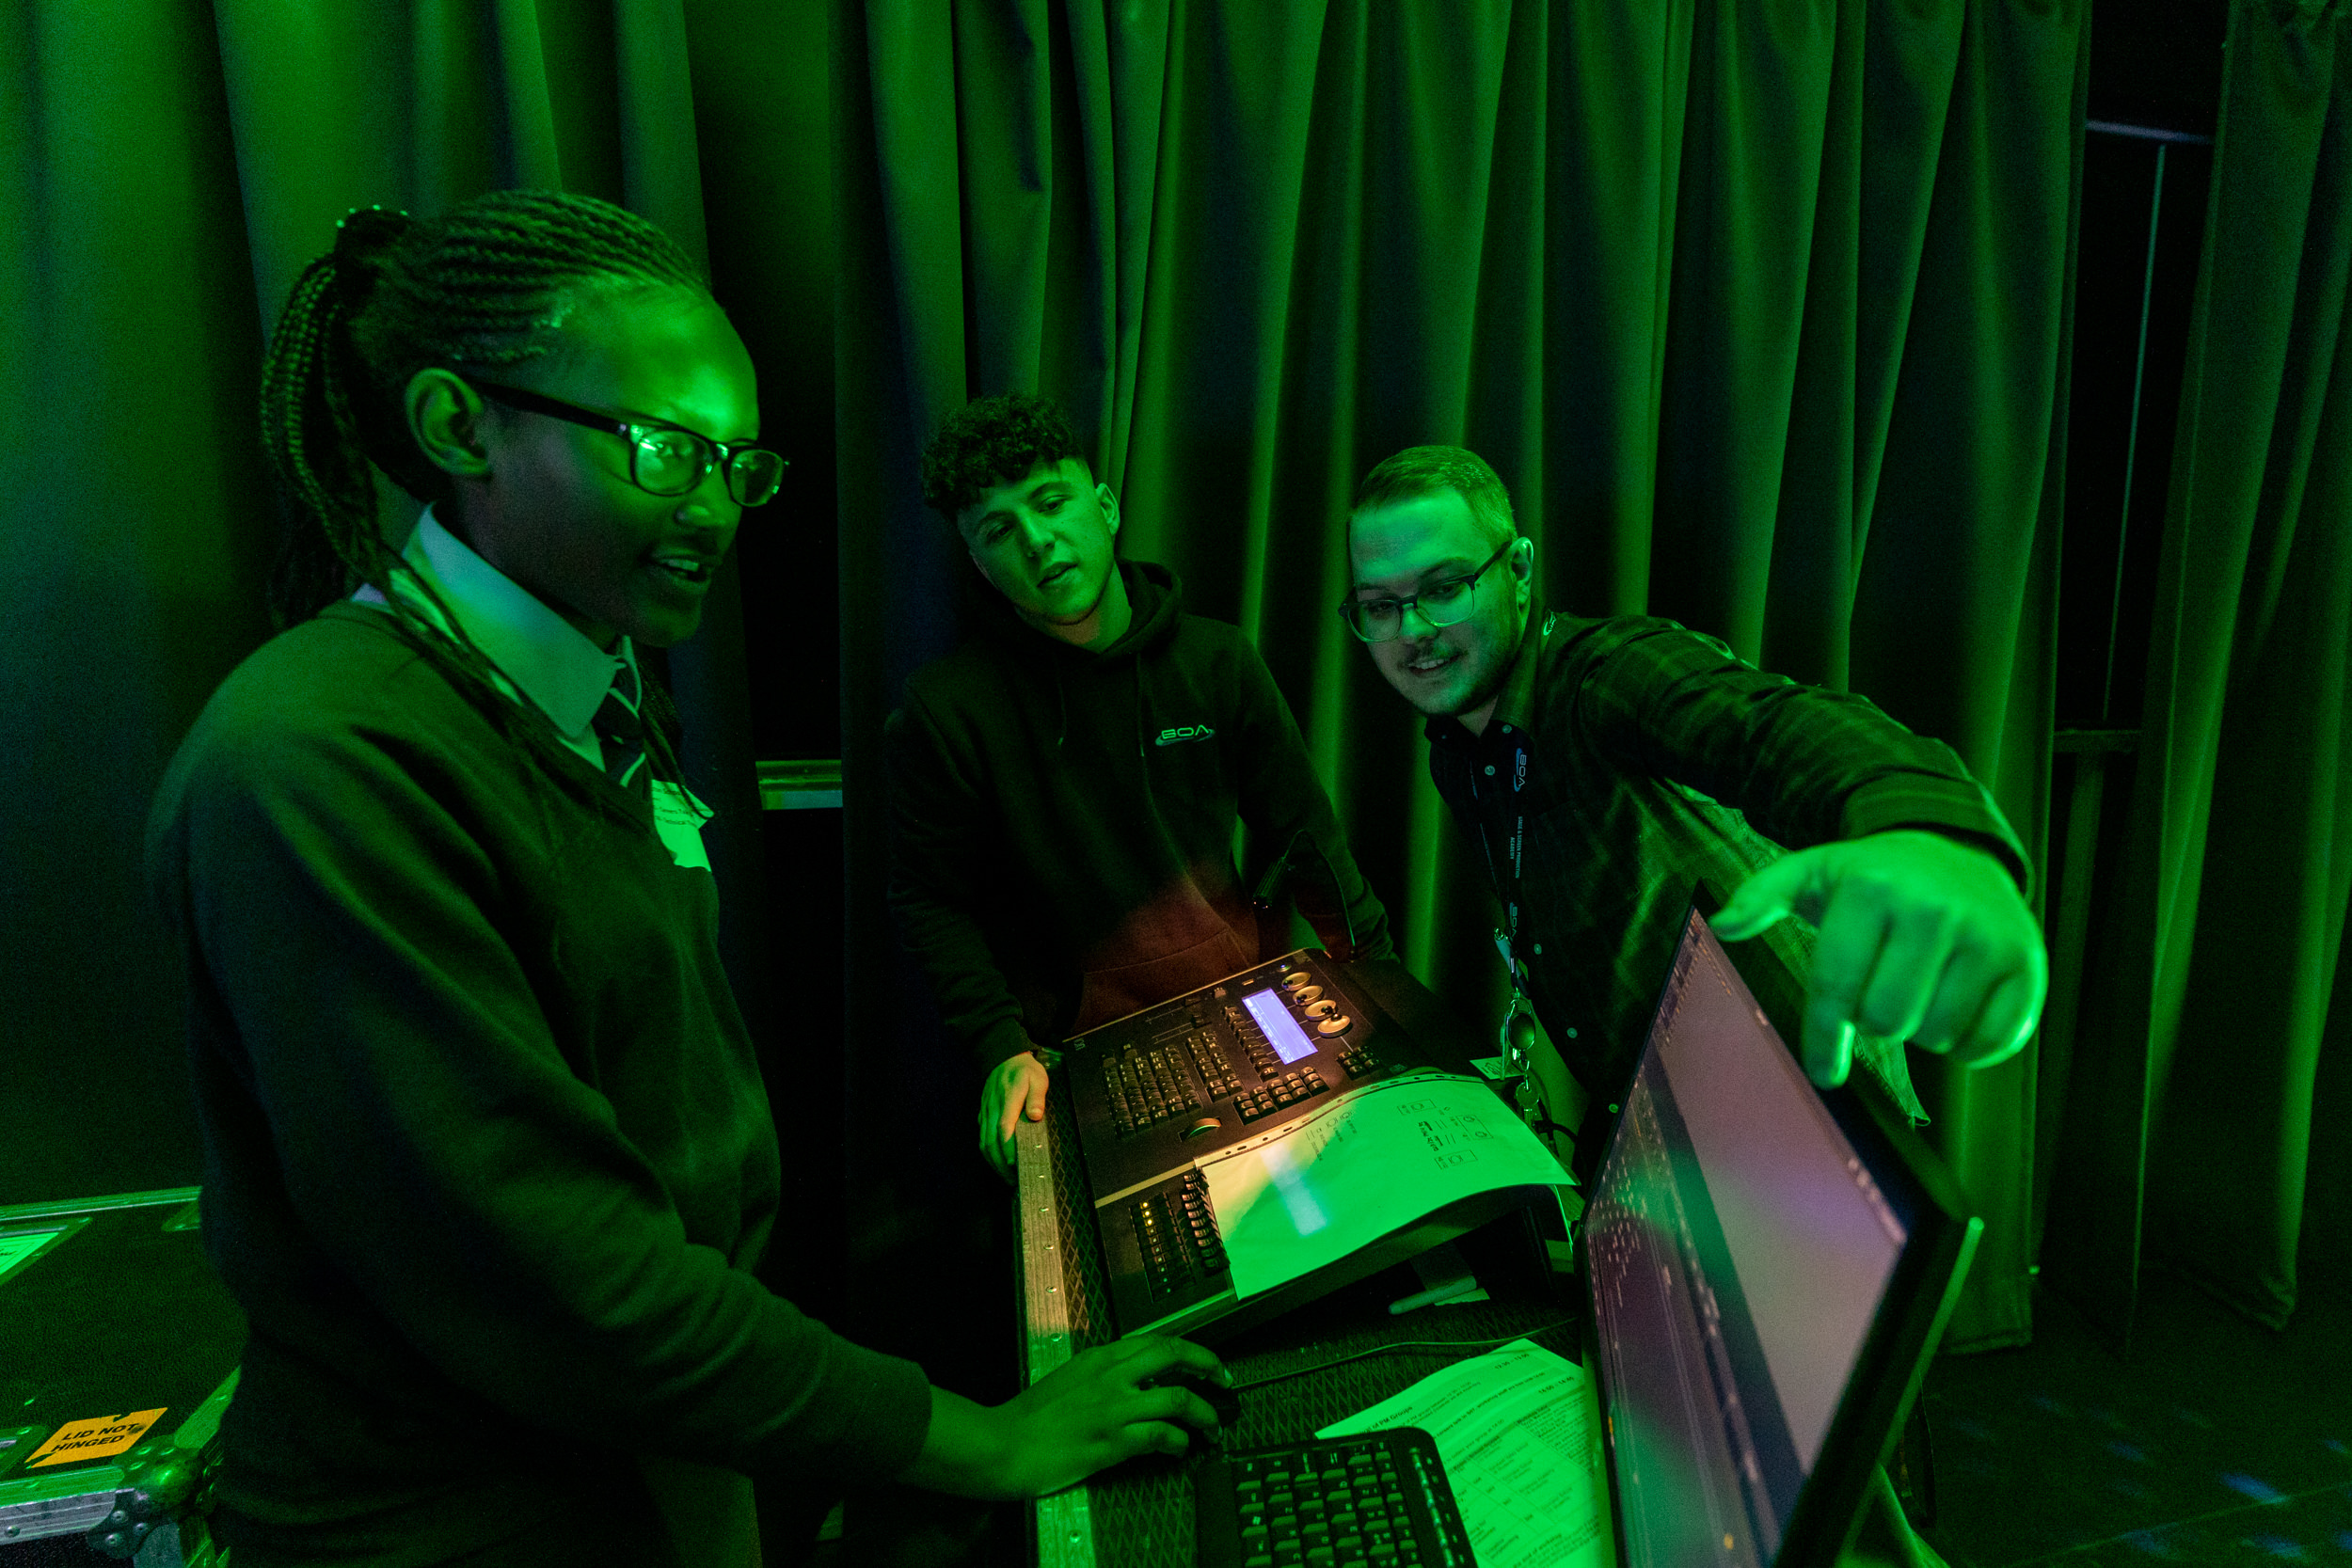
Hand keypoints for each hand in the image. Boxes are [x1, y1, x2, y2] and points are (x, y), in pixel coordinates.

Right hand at [899, 1336, 1229, 1499]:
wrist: (1000, 1444)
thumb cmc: (1030, 1419)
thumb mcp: (1071, 1381)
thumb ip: (1106, 1376)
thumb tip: (1141, 1383)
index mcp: (1100, 1358)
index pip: (1159, 1340)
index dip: (1193, 1350)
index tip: (1211, 1364)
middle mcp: (1110, 1375)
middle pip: (1175, 1356)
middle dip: (1209, 1367)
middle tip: (1226, 1383)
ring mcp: (1113, 1407)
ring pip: (1177, 1399)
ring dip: (1204, 1415)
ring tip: (1213, 1428)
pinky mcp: (1111, 1440)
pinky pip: (1160, 1435)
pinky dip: (1179, 1442)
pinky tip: (1181, 1449)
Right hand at [978, 1049, 1050, 1179]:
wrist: (1004, 1057)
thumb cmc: (1025, 1070)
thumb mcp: (1038, 1078)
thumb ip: (1037, 1097)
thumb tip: (1036, 1116)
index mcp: (1008, 1099)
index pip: (1004, 1127)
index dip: (1008, 1147)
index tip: (1015, 1163)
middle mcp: (993, 1107)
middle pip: (991, 1140)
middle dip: (1000, 1163)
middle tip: (1012, 1179)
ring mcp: (986, 1111)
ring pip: (984, 1140)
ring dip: (992, 1161)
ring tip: (1005, 1176)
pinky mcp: (983, 1113)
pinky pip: (981, 1135)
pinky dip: (987, 1152)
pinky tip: (996, 1162)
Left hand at [1711, 830, 2046, 1087]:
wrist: (1956, 849)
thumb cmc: (1873, 875)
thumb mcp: (1813, 871)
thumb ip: (1762, 895)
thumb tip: (1722, 923)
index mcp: (1873, 887)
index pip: (1836, 987)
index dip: (1825, 1040)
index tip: (1824, 1073)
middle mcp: (1934, 908)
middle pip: (1887, 1019)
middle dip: (1875, 1021)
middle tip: (1878, 995)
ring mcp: (1987, 936)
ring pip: (1936, 1034)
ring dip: (1919, 1029)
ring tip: (1917, 989)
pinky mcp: (2027, 964)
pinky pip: (1991, 1043)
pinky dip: (1968, 1045)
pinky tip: (1955, 1010)